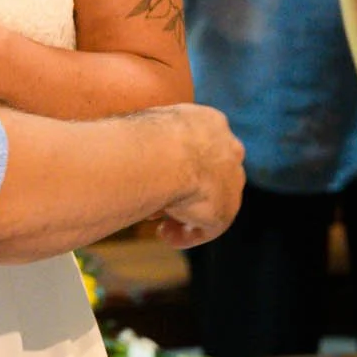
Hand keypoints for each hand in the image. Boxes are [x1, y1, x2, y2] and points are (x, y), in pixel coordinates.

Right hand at [151, 105, 244, 248]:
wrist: (164, 153)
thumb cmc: (143, 135)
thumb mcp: (146, 126)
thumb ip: (149, 139)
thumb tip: (125, 147)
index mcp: (209, 122)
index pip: (201, 144)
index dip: (177, 162)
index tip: (156, 174)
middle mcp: (227, 149)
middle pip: (210, 174)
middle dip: (186, 188)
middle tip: (158, 198)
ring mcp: (231, 180)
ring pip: (209, 202)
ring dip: (184, 213)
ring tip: (156, 220)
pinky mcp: (226, 209)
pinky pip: (206, 227)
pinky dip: (186, 234)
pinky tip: (164, 234)